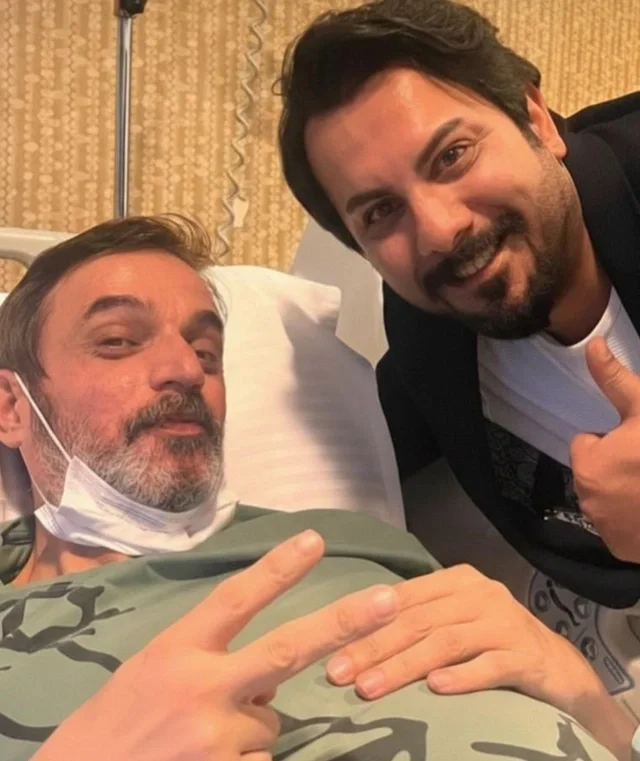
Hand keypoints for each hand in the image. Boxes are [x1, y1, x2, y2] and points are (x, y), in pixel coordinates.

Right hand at [33, 530, 398, 760]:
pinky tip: (207, 760)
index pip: (235, 599)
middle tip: (388, 600)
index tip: (314, 541)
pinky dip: (245, 759)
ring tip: (201, 738)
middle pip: (286, 650)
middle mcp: (202, 689)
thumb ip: (210, 658)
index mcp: (178, 650)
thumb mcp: (154, 669)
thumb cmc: (115, 720)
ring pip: (272, 723)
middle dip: (342, 622)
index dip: (277, 569)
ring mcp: (216, 738)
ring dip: (251, 726)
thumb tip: (271, 678)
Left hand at [325, 564, 605, 719]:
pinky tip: (435, 690)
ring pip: (445, 642)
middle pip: (418, 621)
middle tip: (339, 674)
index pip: (402, 600)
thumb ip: (418, 621)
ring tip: (370, 688)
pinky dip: (461, 677)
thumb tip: (354, 637)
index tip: (330, 651)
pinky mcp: (526, 655)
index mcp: (456, 581)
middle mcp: (479, 594)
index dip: (364, 624)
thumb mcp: (455, 622)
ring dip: (403, 666)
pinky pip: (489, 665)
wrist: (559, 668)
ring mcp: (504, 622)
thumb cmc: (493, 643)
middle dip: (374, 648)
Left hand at [571, 336, 639, 560]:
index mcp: (589, 464)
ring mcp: (604, 529)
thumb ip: (614, 380)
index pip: (586, 443)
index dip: (612, 440)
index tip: (636, 442)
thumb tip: (592, 344)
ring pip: (607, 498)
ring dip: (624, 493)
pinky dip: (632, 521)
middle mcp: (587, 499)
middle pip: (596, 472)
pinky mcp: (620, 550)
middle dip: (617, 467)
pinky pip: (620, 527)